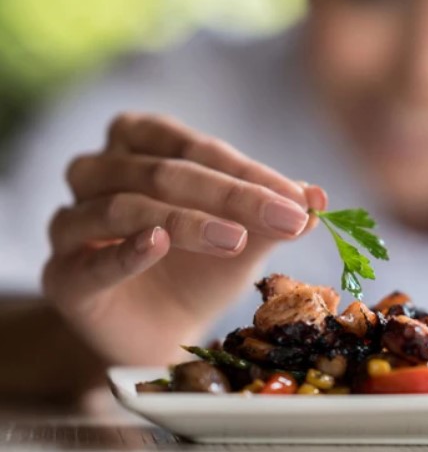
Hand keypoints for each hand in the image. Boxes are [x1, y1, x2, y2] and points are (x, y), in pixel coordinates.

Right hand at [42, 113, 327, 365]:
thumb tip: (318, 198)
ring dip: (185, 220)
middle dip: (231, 195)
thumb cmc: (200, 267)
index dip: (251, 172)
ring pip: (124, 206)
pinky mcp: (63, 275)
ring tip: (235, 239)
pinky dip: (126, 252)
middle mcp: (98, 172)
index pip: (197, 148)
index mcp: (140, 144)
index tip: (301, 199)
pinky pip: (90, 260)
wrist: (164, 330)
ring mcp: (73, 223)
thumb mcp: (244, 235)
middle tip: (286, 218)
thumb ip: (273, 214)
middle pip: (163, 171)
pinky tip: (158, 247)